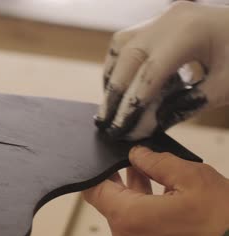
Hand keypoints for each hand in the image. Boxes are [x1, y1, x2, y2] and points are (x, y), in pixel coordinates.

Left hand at [83, 146, 228, 235]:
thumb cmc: (224, 226)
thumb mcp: (193, 179)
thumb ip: (157, 161)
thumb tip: (137, 154)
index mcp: (129, 219)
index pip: (94, 191)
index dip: (97, 171)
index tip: (105, 158)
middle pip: (109, 203)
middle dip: (120, 179)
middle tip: (133, 161)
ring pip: (124, 217)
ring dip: (133, 195)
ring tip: (149, 173)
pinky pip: (137, 231)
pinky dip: (144, 213)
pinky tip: (160, 196)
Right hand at [95, 2, 228, 139]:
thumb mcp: (225, 88)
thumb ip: (186, 105)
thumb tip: (150, 125)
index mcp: (189, 32)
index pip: (149, 73)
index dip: (132, 104)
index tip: (122, 128)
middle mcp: (170, 20)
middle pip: (128, 58)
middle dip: (115, 93)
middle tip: (108, 122)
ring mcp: (163, 17)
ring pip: (121, 46)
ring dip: (112, 77)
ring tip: (111, 105)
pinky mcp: (161, 22)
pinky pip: (128, 41)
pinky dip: (119, 64)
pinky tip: (121, 85)